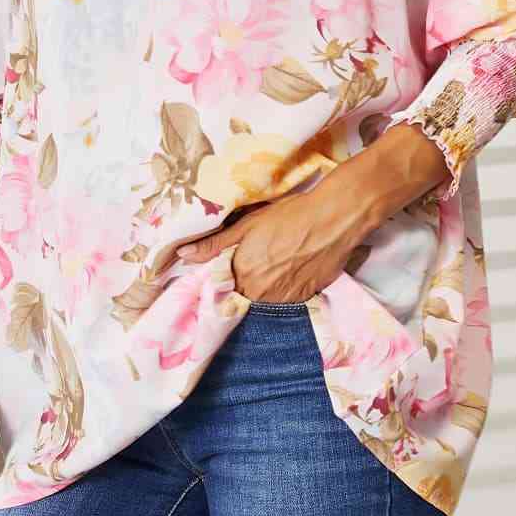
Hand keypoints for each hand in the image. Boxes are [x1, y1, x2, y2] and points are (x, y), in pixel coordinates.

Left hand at [171, 178, 367, 303]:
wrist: (334, 218)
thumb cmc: (288, 216)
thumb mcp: (246, 225)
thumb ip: (213, 244)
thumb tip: (181, 255)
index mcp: (242, 275)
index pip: (221, 289)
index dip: (221, 278)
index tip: (226, 268)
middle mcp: (261, 293)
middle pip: (243, 294)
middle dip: (243, 280)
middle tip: (255, 259)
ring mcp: (285, 299)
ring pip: (264, 297)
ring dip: (264, 285)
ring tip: (274, 260)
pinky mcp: (306, 297)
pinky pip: (286, 298)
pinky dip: (284, 286)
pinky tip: (291, 266)